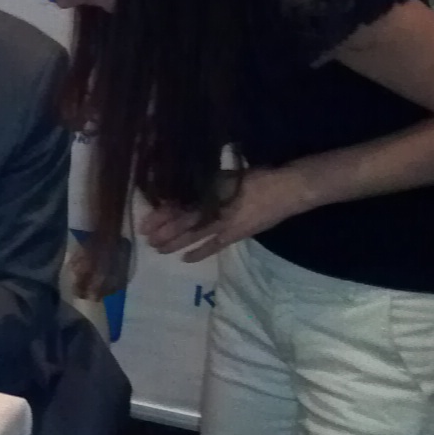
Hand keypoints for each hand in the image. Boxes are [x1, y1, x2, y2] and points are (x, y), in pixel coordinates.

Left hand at [139, 166, 314, 262]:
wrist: (287, 189)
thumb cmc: (258, 177)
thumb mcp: (226, 175)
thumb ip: (205, 184)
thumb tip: (181, 188)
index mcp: (209, 195)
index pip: (178, 207)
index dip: (160, 216)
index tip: (145, 222)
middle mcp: (213, 212)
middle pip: (182, 224)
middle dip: (162, 232)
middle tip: (145, 239)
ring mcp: (224, 226)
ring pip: (194, 237)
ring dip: (175, 243)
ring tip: (157, 249)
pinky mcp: (236, 235)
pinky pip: (214, 246)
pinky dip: (200, 253)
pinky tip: (185, 259)